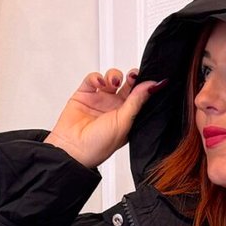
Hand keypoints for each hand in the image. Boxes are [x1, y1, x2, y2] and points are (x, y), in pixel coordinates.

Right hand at [45, 65, 162, 170]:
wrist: (73, 150)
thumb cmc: (98, 145)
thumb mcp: (123, 123)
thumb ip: (137, 102)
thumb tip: (152, 85)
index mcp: (128, 116)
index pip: (139, 95)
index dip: (143, 85)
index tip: (147, 78)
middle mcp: (115, 107)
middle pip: (127, 84)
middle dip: (131, 77)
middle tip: (132, 76)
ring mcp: (100, 100)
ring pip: (111, 78)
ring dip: (113, 75)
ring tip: (113, 82)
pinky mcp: (84, 94)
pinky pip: (93, 78)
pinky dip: (96, 77)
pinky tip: (99, 83)